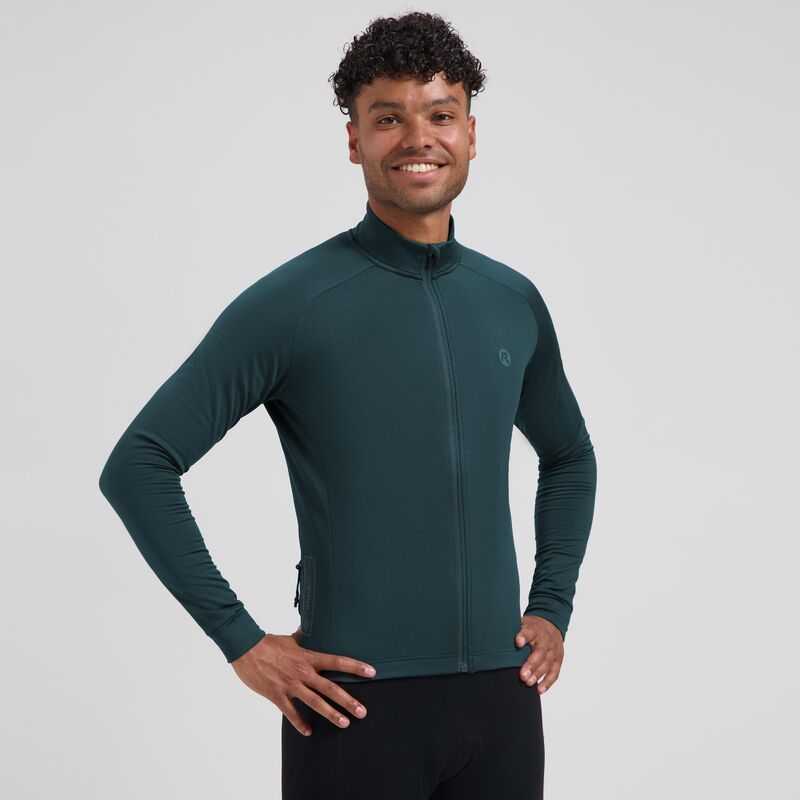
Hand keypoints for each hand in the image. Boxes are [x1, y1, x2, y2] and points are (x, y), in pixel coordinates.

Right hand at [231, 627, 376, 735]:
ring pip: (315, 702)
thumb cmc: (268, 643)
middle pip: (330, 687)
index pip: (337, 661)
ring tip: (345, 723)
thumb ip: (302, 637)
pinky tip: (308, 732)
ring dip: (331, 714)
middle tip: (363, 711)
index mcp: (308, 657)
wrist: (245, 649)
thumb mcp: (290, 639)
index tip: (371, 672)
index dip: (355, 667)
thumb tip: (309, 627)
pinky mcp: (277, 696)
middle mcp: (302, 672)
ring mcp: (290, 685)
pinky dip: (300, 724)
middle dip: (348, 700)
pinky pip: (291, 713)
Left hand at [514, 615, 563, 693]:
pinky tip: (539, 690)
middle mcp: (545, 640)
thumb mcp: (522, 623)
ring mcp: (553, 651)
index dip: (523, 636)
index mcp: (534, 629)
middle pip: (539, 652)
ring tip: (528, 683)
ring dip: (538, 675)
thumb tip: (493, 639)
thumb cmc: (531, 628)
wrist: (551, 624)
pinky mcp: (558, 660)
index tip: (518, 642)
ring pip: (547, 663)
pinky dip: (547, 682)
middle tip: (522, 675)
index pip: (529, 631)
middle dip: (531, 664)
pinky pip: (554, 673)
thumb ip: (512, 631)